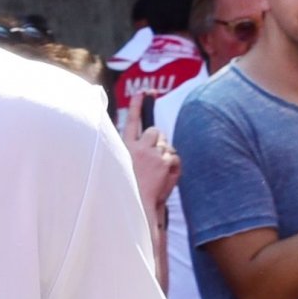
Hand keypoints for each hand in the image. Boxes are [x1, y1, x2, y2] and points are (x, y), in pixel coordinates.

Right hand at [121, 92, 180, 213]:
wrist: (137, 206)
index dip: (137, 105)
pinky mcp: (165, 161)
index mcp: (123, 147)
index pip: (131, 121)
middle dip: (157, 140)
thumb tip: (154, 138)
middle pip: (154, 131)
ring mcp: (152, 153)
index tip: (144, 92)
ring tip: (156, 170)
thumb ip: (135, 150)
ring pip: (166, 143)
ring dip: (164, 153)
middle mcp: (137, 147)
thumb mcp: (124, 166)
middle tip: (152, 156)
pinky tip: (164, 176)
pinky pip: (174, 156)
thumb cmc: (130, 188)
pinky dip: (172, 165)